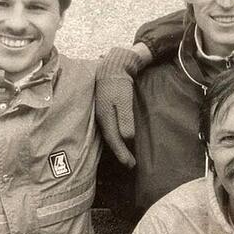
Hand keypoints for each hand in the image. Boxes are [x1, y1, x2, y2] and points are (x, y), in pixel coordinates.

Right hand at [95, 47, 143, 167]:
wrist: (112, 68)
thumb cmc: (119, 84)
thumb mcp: (124, 100)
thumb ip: (125, 118)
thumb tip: (127, 137)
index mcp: (106, 118)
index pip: (114, 140)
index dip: (122, 153)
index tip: (131, 164)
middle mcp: (102, 119)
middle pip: (111, 140)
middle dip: (121, 153)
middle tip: (131, 165)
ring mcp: (102, 115)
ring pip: (110, 135)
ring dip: (118, 147)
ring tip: (127, 156)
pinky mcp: (105, 111)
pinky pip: (110, 129)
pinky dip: (116, 137)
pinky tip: (121, 140)